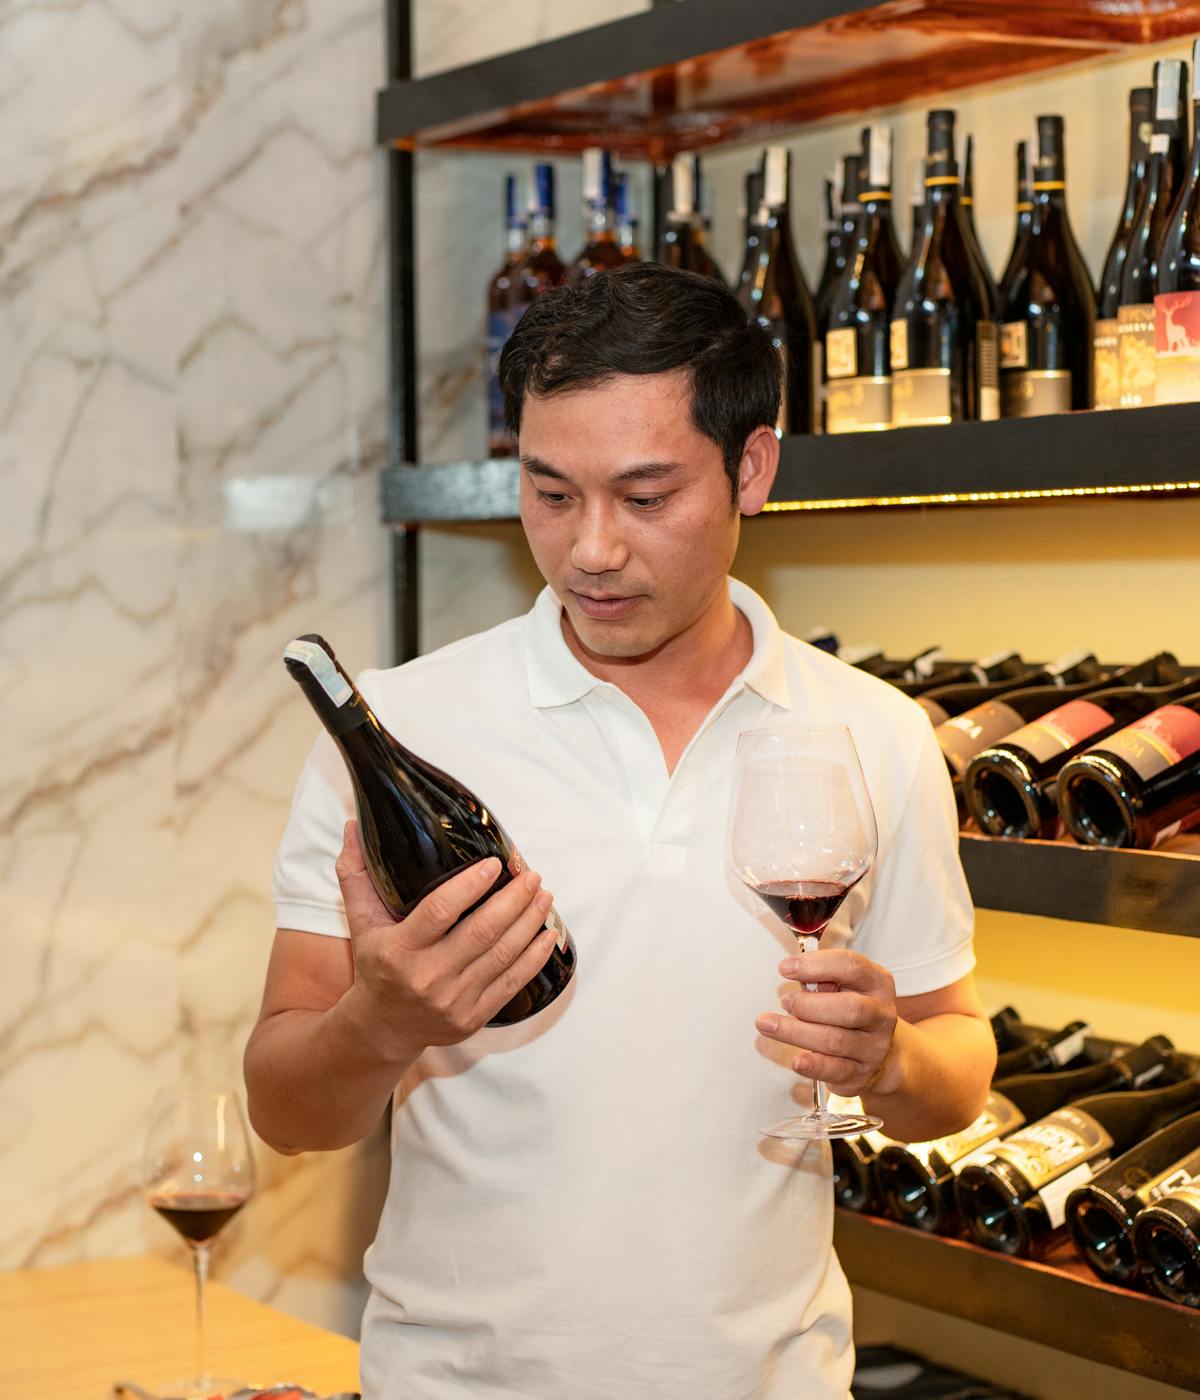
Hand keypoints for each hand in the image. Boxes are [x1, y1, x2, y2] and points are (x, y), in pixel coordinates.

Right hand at [335, 819, 558, 1059]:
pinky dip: (534, 957)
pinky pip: (512, 983)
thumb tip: (353, 827)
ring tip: (544, 895)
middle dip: (514, 899)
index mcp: (398, 949)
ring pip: (502, 954)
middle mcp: (427, 976)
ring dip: (530, 922)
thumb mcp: (361, 922)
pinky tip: (548, 934)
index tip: (494, 864)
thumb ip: (355, 875)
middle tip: (531, 874)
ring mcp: (453, 1000)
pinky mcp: (473, 1017)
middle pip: (481, 931)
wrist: (382, 1028)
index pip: (440, 911)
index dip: (470, 886)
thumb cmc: (376, 966)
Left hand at [755, 948, 898, 1097]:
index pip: (851, 967)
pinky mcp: (861, 1073)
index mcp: (877, 983)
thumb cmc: (851, 1011)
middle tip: (784, 1002)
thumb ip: (823, 979)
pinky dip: (814, 1065)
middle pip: (848, 1008)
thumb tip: (797, 976)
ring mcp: (874, 1047)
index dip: (816, 965)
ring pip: (836, 1040)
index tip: (785, 968)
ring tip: (768, 1025)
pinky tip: (796, 1060)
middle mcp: (881, 1014)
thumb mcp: (844, 986)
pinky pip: (836, 1070)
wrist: (878, 1054)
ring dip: (797, 1032)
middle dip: (808, 1004)